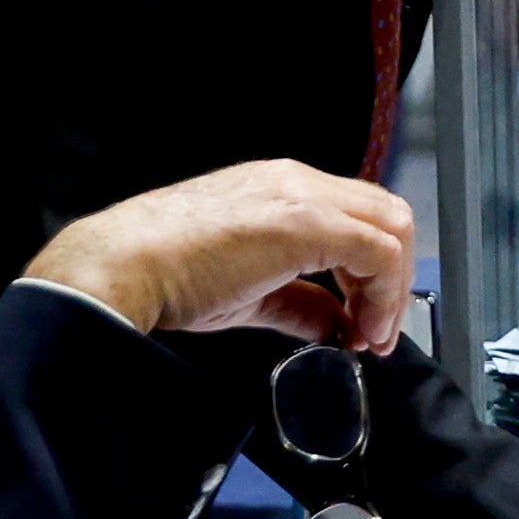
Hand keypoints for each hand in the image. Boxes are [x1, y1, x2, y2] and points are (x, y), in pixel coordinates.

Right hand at [25, 160, 414, 346]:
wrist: (124, 266)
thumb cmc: (165, 274)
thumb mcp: (247, 293)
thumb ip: (297, 305)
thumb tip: (331, 325)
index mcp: (281, 188)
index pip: (358, 217)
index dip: (375, 273)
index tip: (365, 323)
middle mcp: (298, 182)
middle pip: (386, 216)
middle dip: (394, 280)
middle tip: (377, 333)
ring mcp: (304, 197)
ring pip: (392, 227)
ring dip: (392, 289)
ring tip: (369, 336)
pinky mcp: (307, 222)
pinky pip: (378, 251)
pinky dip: (382, 295)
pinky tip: (360, 332)